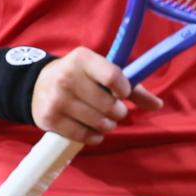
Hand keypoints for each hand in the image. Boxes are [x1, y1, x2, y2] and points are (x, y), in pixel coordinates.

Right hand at [30, 47, 162, 144]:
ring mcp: (56, 99)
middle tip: (114, 111)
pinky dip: (94, 136)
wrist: (37, 85)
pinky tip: (94, 131)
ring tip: (105, 120)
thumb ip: (132, 87)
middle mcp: (67, 77)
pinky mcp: (49, 119)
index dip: (124, 90)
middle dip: (118, 112)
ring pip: (98, 122)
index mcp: (83, 59)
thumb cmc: (81, 77)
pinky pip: (82, 135)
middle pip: (108, 105)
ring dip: (108, 126)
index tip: (123, 94)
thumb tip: (158, 105)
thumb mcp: (102, 72)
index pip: (112, 76)